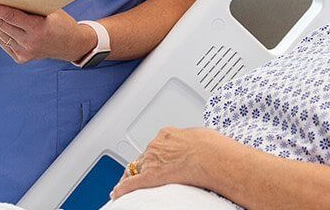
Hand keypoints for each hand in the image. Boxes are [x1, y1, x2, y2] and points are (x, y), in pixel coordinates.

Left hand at [0, 1, 94, 63]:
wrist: (71, 45)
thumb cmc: (62, 22)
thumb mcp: (50, 9)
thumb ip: (30, 4)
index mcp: (38, 29)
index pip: (10, 16)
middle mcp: (29, 43)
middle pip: (0, 26)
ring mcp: (24, 52)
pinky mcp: (21, 58)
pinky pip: (3, 42)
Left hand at [111, 127, 234, 198]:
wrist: (211, 156)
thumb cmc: (212, 147)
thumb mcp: (201, 136)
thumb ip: (192, 142)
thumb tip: (197, 145)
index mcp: (168, 134)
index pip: (155, 146)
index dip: (153, 154)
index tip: (154, 159)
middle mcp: (157, 146)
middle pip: (143, 157)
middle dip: (143, 166)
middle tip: (142, 174)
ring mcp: (152, 161)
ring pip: (136, 169)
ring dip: (134, 176)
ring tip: (128, 184)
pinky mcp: (150, 176)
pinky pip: (131, 184)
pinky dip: (122, 189)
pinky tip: (117, 195)